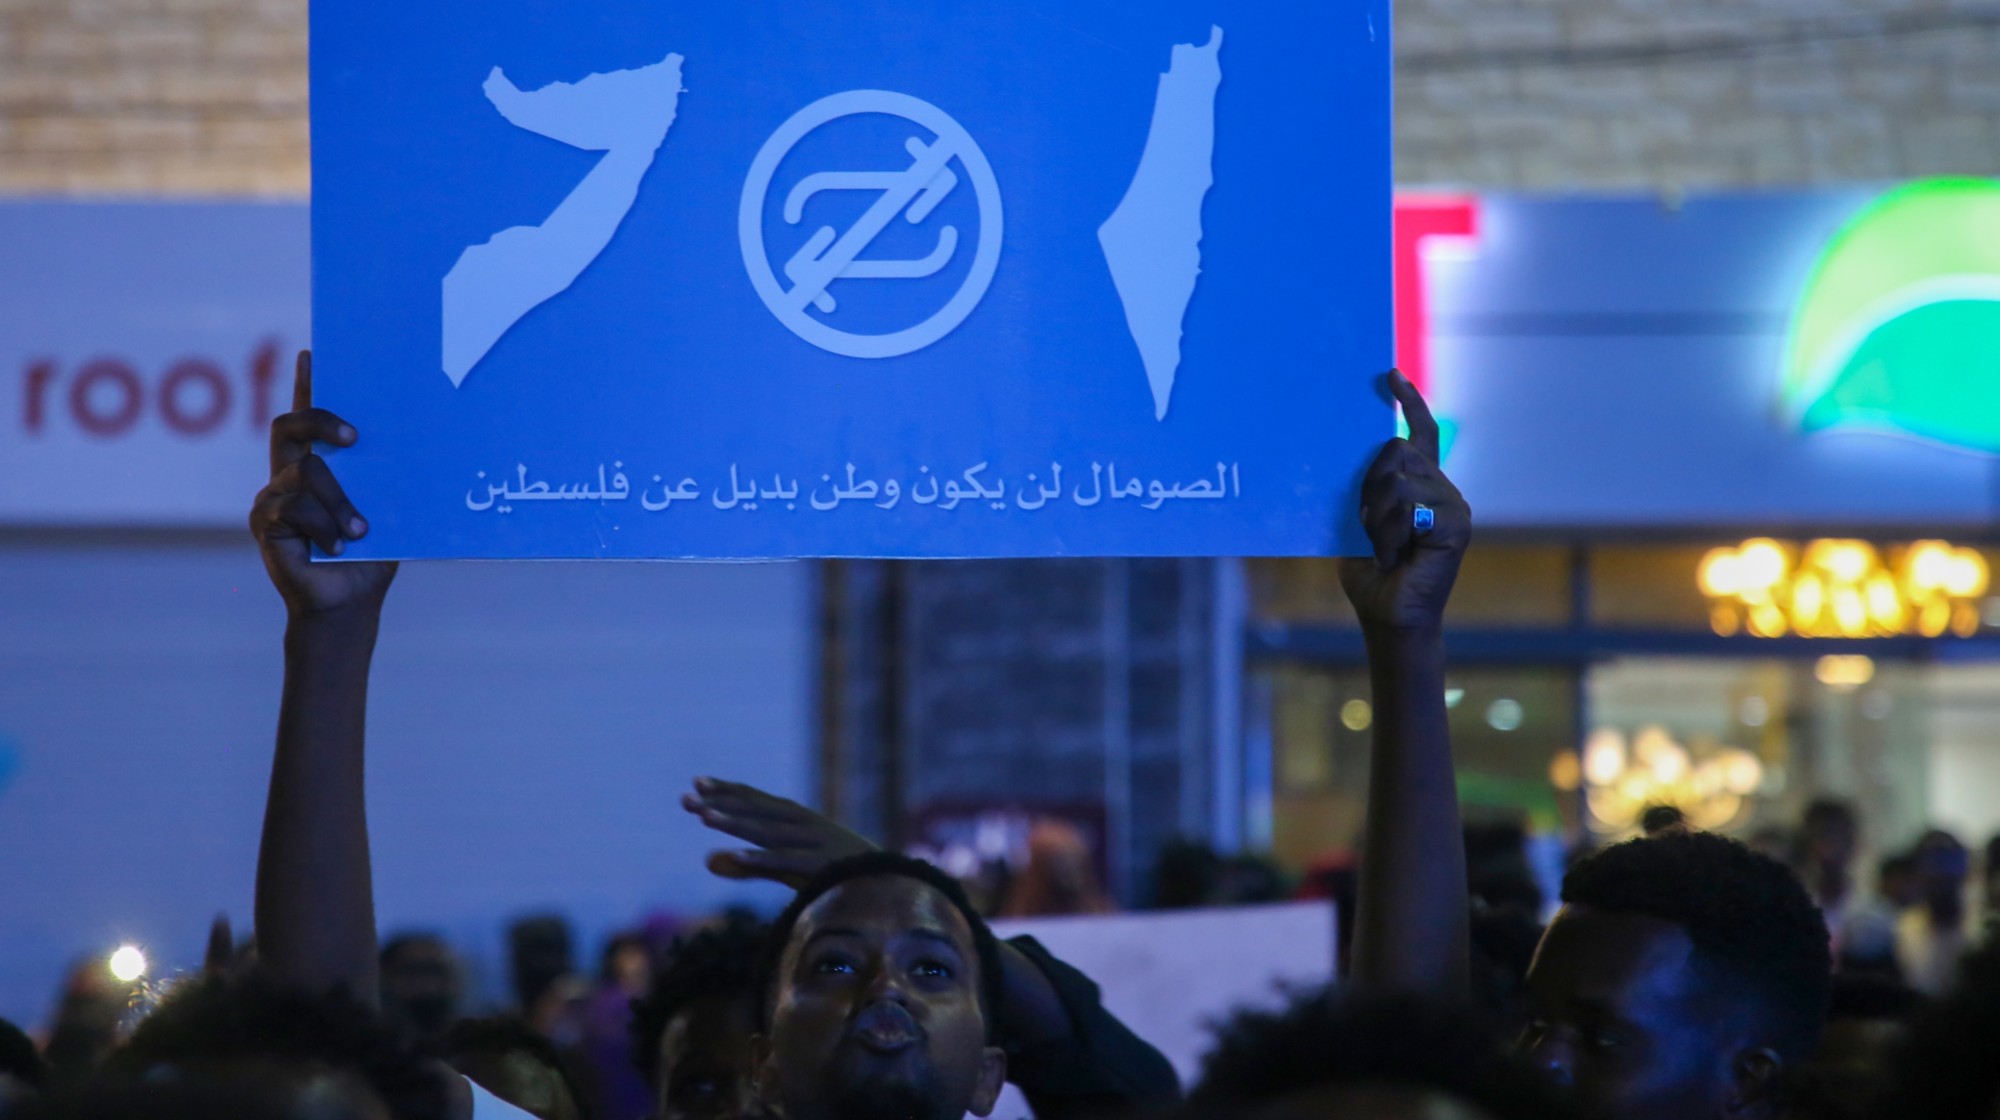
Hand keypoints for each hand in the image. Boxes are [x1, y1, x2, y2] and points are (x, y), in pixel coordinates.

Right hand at [249, 351, 397, 617]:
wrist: (349, 601)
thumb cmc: (371, 555)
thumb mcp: (386, 510)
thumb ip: (384, 479)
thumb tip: (414, 443)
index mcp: (320, 468)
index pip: (309, 419)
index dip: (308, 385)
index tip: (314, 354)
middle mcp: (288, 474)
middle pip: (290, 425)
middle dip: (322, 419)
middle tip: (355, 438)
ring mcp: (272, 496)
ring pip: (305, 471)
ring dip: (339, 502)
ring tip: (359, 532)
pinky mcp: (264, 520)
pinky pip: (293, 506)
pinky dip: (323, 526)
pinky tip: (336, 546)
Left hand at [682, 778, 875, 888]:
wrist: (884, 885)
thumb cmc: (832, 872)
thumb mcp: (787, 865)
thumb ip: (747, 863)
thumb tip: (707, 861)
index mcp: (795, 818)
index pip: (755, 799)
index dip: (726, 791)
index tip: (696, 783)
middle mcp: (803, 823)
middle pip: (755, 810)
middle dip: (720, 803)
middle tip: (686, 798)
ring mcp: (813, 842)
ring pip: (767, 832)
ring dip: (736, 823)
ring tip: (704, 818)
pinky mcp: (821, 865)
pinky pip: (787, 861)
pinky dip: (762, 858)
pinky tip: (737, 856)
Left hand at [1339, 371, 1469, 632]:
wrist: (1388, 616)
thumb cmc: (1372, 572)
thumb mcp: (1362, 519)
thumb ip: (1368, 487)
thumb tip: (1362, 449)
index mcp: (1421, 485)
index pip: (1421, 434)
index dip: (1408, 403)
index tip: (1390, 375)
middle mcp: (1443, 489)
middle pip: (1395, 451)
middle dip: (1369, 488)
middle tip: (1370, 529)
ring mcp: (1453, 505)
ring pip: (1397, 479)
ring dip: (1377, 518)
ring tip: (1385, 549)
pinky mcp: (1456, 524)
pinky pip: (1409, 507)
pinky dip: (1390, 536)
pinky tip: (1396, 558)